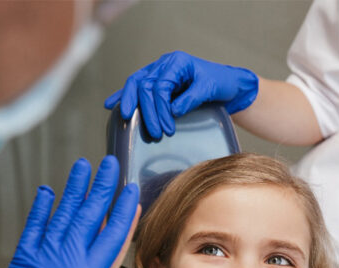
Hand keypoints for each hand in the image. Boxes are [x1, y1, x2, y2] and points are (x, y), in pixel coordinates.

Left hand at [0, 156, 155, 267]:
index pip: (111, 237)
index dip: (124, 212)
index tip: (132, 192)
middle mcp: (63, 261)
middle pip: (87, 216)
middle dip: (101, 188)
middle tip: (109, 164)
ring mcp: (40, 259)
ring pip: (61, 215)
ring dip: (73, 190)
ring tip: (82, 167)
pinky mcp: (22, 263)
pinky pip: (33, 228)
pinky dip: (40, 209)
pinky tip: (45, 193)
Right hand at [105, 51, 257, 138]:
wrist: (228, 84)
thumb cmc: (221, 83)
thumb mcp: (210, 88)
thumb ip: (191, 98)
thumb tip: (173, 110)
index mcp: (177, 62)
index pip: (160, 86)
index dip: (161, 109)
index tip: (167, 129)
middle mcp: (164, 64)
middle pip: (144, 85)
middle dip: (147, 112)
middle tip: (154, 133)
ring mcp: (158, 72)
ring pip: (136, 84)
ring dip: (130, 103)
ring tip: (125, 119)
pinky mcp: (156, 82)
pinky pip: (136, 87)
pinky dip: (123, 96)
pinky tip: (111, 104)